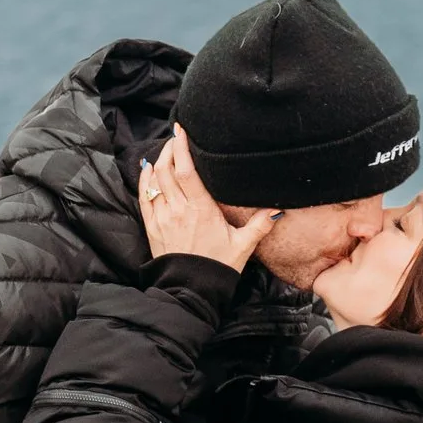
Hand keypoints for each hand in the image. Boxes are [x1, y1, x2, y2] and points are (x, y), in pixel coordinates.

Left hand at [139, 128, 275, 271]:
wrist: (191, 291)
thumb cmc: (217, 268)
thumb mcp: (242, 246)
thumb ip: (259, 225)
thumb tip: (278, 209)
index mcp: (201, 210)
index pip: (187, 171)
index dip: (182, 148)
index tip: (181, 131)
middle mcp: (178, 210)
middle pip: (167, 170)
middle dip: (170, 149)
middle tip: (176, 138)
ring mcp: (162, 218)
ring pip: (154, 181)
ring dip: (158, 162)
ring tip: (167, 151)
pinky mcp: (152, 227)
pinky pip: (144, 197)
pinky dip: (144, 180)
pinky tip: (147, 169)